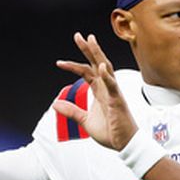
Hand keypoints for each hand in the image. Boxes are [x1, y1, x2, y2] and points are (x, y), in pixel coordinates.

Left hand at [53, 32, 137, 150]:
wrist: (124, 144)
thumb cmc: (110, 132)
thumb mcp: (85, 121)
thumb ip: (72, 111)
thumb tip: (55, 104)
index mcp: (99, 91)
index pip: (86, 72)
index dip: (73, 66)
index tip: (59, 62)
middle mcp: (107, 88)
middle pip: (96, 64)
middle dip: (88, 49)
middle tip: (79, 35)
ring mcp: (113, 93)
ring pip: (105, 69)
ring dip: (98, 55)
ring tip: (91, 41)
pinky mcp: (118, 101)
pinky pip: (113, 87)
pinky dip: (107, 76)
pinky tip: (100, 67)